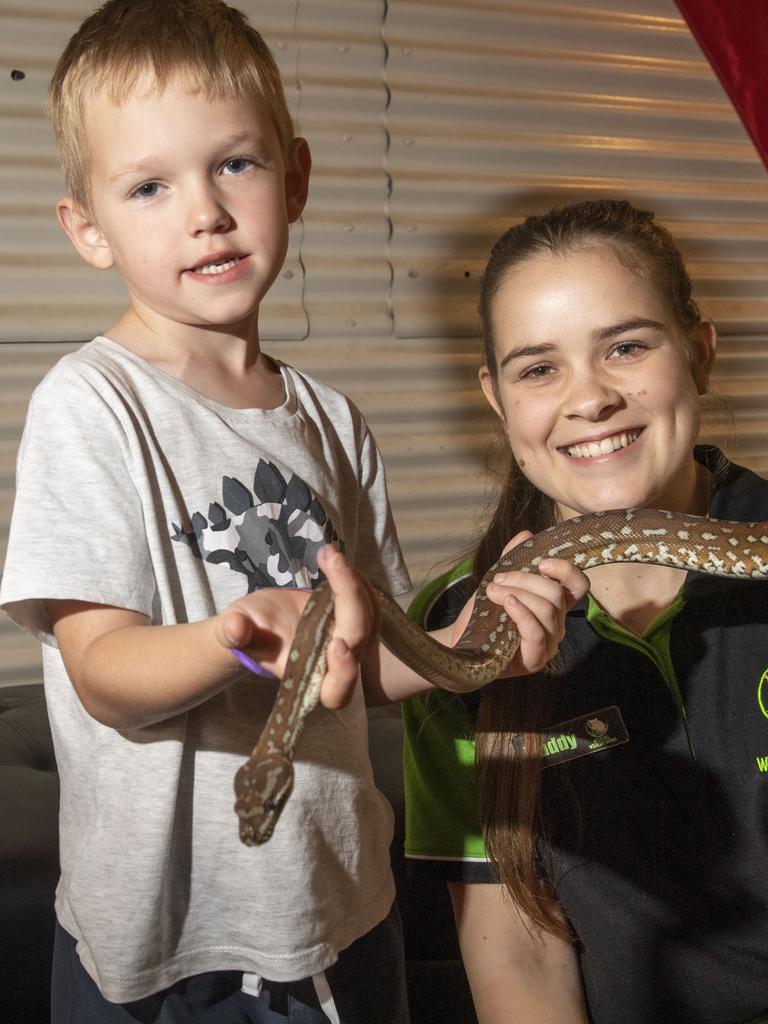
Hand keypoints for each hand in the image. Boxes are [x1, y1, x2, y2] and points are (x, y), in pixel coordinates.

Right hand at [214, 546, 378, 708]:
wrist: (261, 620)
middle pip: (360, 638)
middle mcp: (335, 663)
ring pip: (371, 616)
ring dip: (354, 582)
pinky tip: (334, 560)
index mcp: (308, 678)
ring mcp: (349, 641)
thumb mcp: (234, 629)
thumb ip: (233, 632)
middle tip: (334, 563)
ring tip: (329, 555)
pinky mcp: (354, 620)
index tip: (338, 645)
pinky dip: (355, 578)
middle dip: (351, 598)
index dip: (344, 673)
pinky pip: (369, 601)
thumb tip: (235, 629)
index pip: (337, 691)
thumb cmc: (247, 631)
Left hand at [450, 531, 588, 676]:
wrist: (461, 641)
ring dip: (517, 593)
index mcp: (554, 604)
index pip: (579, 585)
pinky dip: (522, 613)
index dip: (567, 570)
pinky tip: (507, 603)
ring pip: (547, 610)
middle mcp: (557, 624)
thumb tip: (526, 534)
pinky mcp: (536, 660)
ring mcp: (549, 644)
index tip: (542, 563)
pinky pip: (536, 632)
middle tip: (497, 579)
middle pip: (556, 593)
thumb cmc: (483, 613)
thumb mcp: (497, 580)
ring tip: (493, 591)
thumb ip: (513, 559)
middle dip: (525, 579)